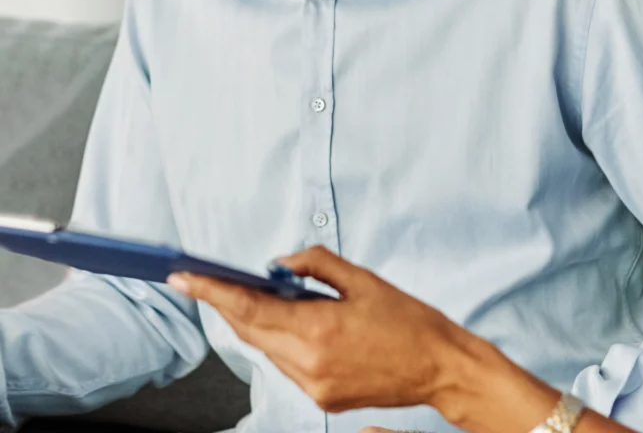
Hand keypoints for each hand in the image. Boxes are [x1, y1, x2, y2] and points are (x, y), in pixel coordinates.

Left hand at [169, 248, 484, 417]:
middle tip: (201, 280)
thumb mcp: (365, 279)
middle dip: (223, 305)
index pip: (250, 309)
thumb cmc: (408, 319)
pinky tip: (282, 322)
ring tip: (243, 295)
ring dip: (250, 322)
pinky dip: (276, 340)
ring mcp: (313, 386)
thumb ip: (317, 265)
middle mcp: (309, 364)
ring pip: (265, 350)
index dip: (212, 292)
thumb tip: (279, 263)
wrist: (438, 366)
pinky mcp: (322, 398)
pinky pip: (284, 365)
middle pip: (249, 332)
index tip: (184, 277)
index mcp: (320, 329)